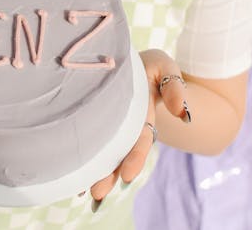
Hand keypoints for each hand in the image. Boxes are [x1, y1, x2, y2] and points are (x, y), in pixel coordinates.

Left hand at [89, 49, 187, 201]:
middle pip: (118, 155)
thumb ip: (174, 87)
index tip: (127, 177)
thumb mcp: (164, 67)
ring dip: (94, 172)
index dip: (135, 159)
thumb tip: (182, 112)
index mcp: (143, 119)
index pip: (139, 143)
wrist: (125, 58)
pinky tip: (70, 171)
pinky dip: (80, 158)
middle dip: (109, 175)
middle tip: (97, 193)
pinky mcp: (92, 122)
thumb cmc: (148, 64)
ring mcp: (108, 127)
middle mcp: (124, 128)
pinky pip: (87, 140)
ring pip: (101, 153)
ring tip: (82, 190)